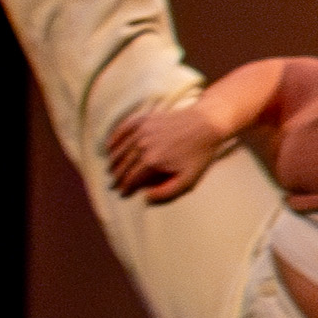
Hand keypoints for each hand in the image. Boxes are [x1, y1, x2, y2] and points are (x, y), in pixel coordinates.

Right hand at [104, 94, 234, 202]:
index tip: (122, 194)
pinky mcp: (144, 119)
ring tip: (111, 170)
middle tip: (114, 185)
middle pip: (122, 165)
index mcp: (152, 161)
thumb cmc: (199, 153)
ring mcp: (142, 130)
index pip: (130, 179)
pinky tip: (109, 147)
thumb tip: (146, 198)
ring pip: (119, 149)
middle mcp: (143, 145)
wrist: (207, 123)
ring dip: (113, 161)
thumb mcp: (190, 178)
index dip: (125, 188)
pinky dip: (114, 139)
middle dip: (116, 177)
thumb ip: (168, 192)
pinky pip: (123, 129)